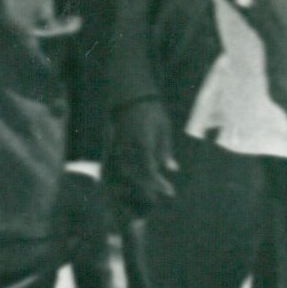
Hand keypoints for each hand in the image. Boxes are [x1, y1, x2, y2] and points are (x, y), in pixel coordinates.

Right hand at [106, 100, 178, 215]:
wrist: (129, 95)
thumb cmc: (151, 110)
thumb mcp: (164, 129)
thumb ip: (166, 150)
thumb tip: (173, 169)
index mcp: (142, 143)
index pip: (150, 171)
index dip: (159, 184)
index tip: (170, 192)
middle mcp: (128, 147)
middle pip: (137, 175)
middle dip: (150, 186)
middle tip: (163, 191)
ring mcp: (118, 147)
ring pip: (127, 173)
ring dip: (139, 181)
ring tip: (151, 187)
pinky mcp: (113, 146)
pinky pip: (120, 166)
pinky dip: (129, 174)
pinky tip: (136, 178)